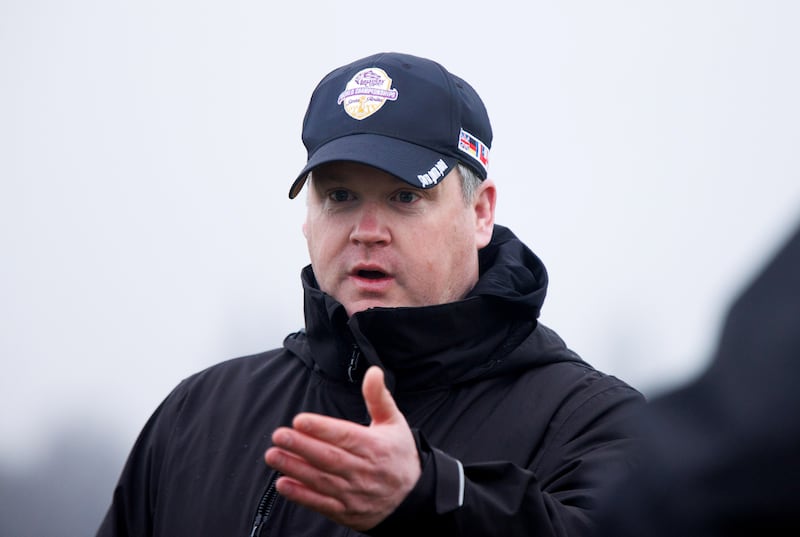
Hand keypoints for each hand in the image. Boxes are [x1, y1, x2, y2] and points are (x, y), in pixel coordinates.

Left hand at [264, 366, 420, 530]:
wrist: (412, 496)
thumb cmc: (399, 455)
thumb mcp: (394, 422)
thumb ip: (379, 397)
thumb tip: (373, 372)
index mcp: (376, 447)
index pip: (345, 436)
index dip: (321, 428)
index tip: (300, 420)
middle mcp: (364, 471)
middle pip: (329, 457)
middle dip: (301, 446)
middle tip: (279, 436)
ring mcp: (355, 493)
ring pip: (321, 480)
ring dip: (295, 468)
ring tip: (274, 455)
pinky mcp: (346, 511)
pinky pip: (321, 503)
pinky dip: (301, 495)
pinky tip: (284, 483)